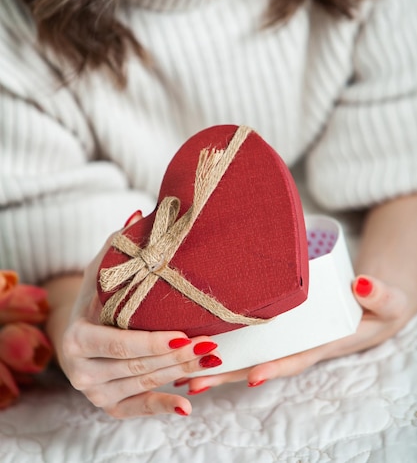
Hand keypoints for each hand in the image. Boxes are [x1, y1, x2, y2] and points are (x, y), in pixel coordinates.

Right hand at [45, 234, 221, 418]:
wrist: (74, 334)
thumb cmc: (93, 299)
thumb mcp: (98, 272)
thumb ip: (116, 246)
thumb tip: (138, 214)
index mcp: (77, 338)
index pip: (119, 344)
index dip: (151, 342)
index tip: (183, 334)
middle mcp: (82, 371)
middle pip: (137, 366)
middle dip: (176, 356)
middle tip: (210, 345)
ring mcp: (95, 392)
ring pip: (144, 384)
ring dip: (179, 374)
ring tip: (211, 360)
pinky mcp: (110, 406)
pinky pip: (138, 409)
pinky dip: (163, 407)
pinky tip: (187, 405)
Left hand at [178, 274, 410, 392]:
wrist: (371, 301)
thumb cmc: (378, 304)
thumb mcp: (387, 300)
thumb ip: (379, 294)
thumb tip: (361, 283)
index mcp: (322, 342)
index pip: (295, 357)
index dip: (274, 367)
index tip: (252, 376)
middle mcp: (297, 343)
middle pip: (259, 361)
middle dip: (228, 372)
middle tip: (194, 379)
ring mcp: (284, 335)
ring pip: (247, 351)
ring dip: (216, 361)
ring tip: (181, 368)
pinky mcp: (275, 322)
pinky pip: (247, 336)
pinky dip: (222, 340)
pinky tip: (193, 342)